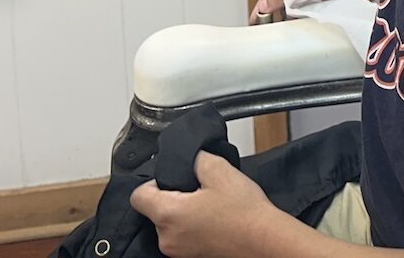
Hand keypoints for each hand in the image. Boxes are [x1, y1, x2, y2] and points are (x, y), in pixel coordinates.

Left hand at [130, 151, 277, 257]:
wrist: (266, 241)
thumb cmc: (245, 212)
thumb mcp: (219, 170)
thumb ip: (196, 158)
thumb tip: (188, 157)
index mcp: (168, 215)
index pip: (137, 196)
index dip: (153, 181)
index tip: (173, 178)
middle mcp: (167, 238)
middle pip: (154, 210)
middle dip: (173, 196)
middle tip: (199, 188)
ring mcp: (178, 252)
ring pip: (170, 223)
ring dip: (184, 212)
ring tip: (211, 204)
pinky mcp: (191, 257)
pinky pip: (182, 236)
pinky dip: (193, 226)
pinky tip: (215, 218)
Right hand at [252, 0, 388, 20]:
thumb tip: (264, 4)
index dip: (264, 0)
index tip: (256, 17)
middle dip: (278, 10)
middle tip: (268, 26)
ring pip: (301, 6)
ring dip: (294, 16)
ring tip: (285, 28)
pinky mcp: (331, 0)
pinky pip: (315, 12)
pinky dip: (309, 19)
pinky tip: (304, 26)